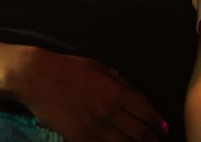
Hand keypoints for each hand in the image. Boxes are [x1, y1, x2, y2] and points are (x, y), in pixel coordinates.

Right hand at [14, 49, 166, 141]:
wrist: (37, 76)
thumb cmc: (67, 67)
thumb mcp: (99, 67)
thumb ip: (120, 82)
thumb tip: (136, 96)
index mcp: (116, 92)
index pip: (146, 112)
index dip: (157, 122)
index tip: (163, 128)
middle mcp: (109, 112)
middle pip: (139, 132)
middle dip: (150, 138)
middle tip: (156, 141)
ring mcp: (94, 127)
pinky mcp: (79, 138)